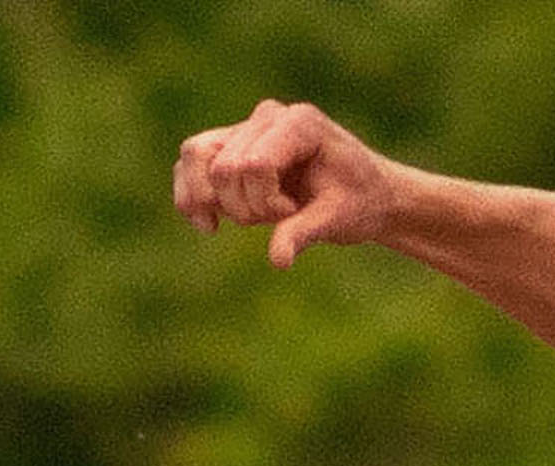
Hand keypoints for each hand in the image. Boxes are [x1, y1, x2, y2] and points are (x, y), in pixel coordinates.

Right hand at [174, 100, 402, 265]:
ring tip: (252, 217)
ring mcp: (246, 128)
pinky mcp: (230, 147)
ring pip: (195, 156)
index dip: (267, 201)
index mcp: (299, 123)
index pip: (254, 163)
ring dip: (217, 202)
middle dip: (247, 207)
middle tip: (282, 215)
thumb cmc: (358, 201)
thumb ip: (305, 233)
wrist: (365, 193)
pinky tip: (209, 225)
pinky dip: (190, 196)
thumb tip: (277, 260)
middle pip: (223, 167)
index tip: (294, 211)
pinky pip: (189, 162)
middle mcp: (268, 117)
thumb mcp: (339, 219)